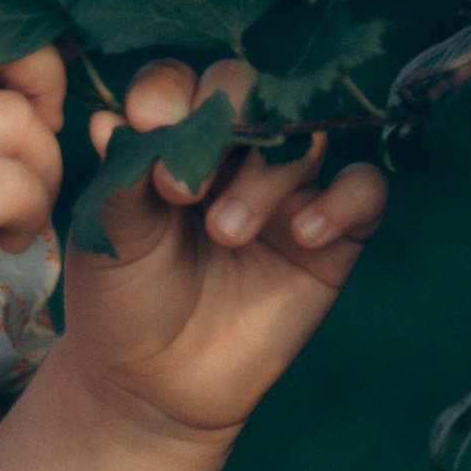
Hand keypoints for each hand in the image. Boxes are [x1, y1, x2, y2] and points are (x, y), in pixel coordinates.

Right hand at [0, 13, 64, 400]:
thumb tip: (17, 57)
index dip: (11, 41)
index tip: (19, 95)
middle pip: (1, 49)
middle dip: (45, 94)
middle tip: (33, 150)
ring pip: (18, 123)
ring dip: (41, 171)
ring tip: (16, 211)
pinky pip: (14, 185)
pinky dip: (31, 213)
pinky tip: (6, 239)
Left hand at [61, 58, 386, 444]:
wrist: (151, 386)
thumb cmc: (122, 301)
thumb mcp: (107, 236)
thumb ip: (121, 176)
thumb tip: (113, 120)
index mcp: (173, 141)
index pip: (183, 84)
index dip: (169, 92)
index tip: (144, 123)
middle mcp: (233, 155)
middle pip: (252, 91)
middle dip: (225, 122)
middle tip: (183, 190)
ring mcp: (286, 193)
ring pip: (305, 137)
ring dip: (268, 174)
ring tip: (226, 233)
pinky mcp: (331, 239)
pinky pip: (364, 191)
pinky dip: (341, 201)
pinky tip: (302, 235)